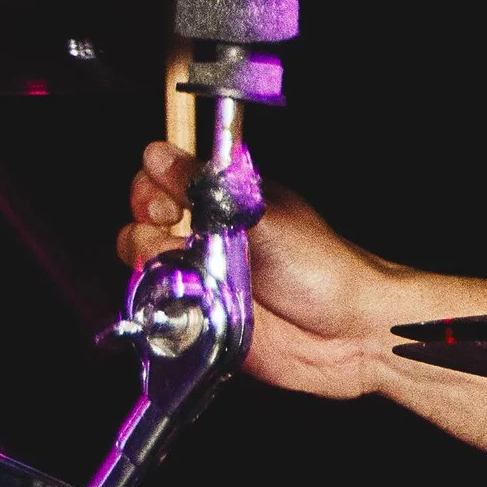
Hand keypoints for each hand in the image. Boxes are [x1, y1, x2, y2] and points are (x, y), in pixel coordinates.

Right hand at [119, 141, 404, 399]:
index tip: (171, 202)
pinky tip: (187, 303)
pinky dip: (157, 302)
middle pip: (142, 217)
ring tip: (192, 271)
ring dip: (153, 263)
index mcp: (226, 200)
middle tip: (177, 232)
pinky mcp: (194, 315)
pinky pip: (152, 305)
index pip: (164, 178)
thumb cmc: (320, 267)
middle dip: (147, 223)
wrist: (345, 332)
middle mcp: (206, 234)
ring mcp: (198, 274)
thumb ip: (208, 189)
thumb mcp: (263, 217)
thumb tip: (158, 153)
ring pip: (141, 260)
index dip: (155, 186)